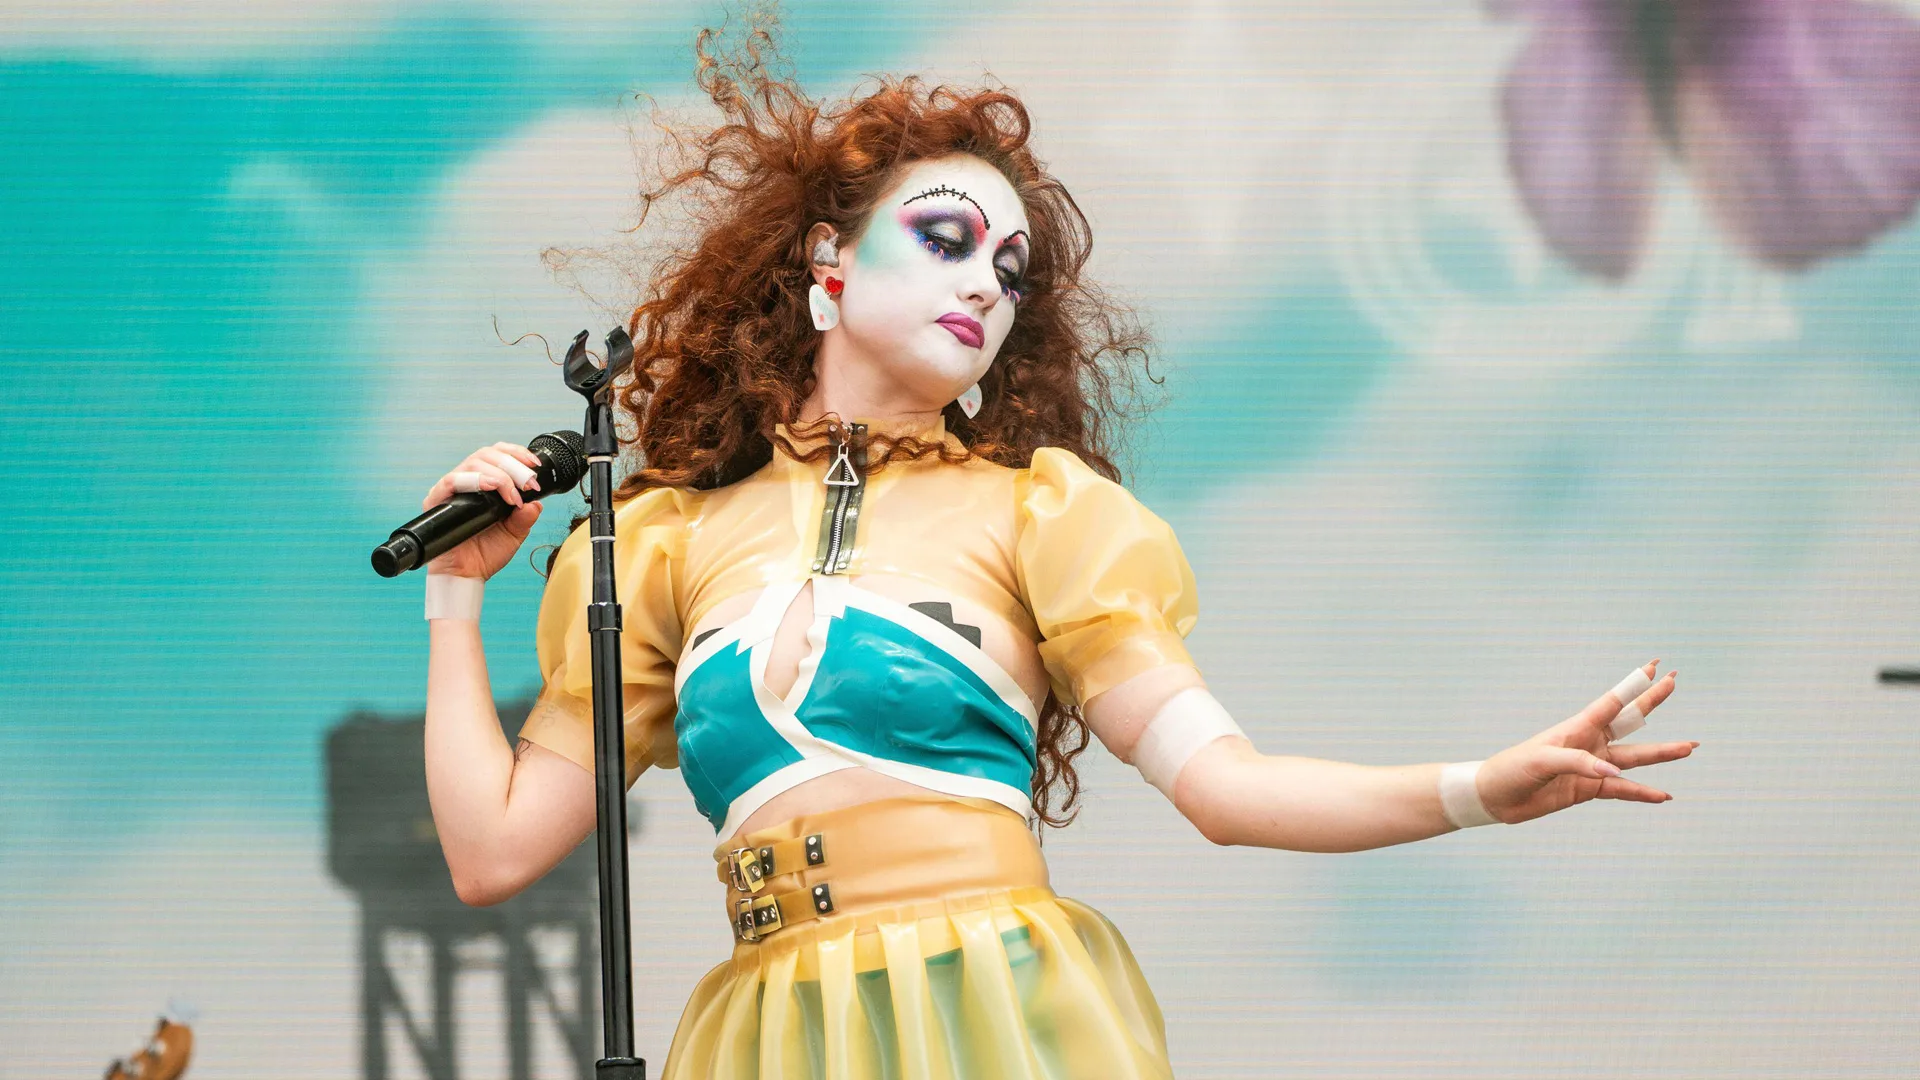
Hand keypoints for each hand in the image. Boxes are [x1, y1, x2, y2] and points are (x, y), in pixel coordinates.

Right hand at [420, 442, 546, 580]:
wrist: (467, 574)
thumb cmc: (486, 553)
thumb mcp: (515, 532)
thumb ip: (526, 516)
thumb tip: (535, 502)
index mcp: (484, 483)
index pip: (496, 454)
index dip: (516, 453)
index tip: (534, 464)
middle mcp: (466, 482)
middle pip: (487, 454)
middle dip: (513, 465)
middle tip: (528, 483)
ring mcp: (450, 490)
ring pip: (473, 463)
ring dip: (499, 473)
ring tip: (513, 492)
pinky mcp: (436, 500)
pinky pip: (451, 481)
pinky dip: (475, 480)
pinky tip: (491, 487)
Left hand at [1476, 660, 1695, 824]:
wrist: (1496, 798)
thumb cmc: (1512, 769)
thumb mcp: (1541, 761)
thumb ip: (1578, 764)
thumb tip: (1613, 774)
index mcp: (1576, 727)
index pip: (1611, 702)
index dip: (1633, 684)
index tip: (1654, 666)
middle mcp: (1589, 742)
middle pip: (1629, 720)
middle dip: (1652, 701)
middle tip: (1675, 681)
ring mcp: (1592, 766)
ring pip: (1634, 758)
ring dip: (1662, 753)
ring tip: (1689, 747)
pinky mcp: (1589, 789)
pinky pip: (1623, 790)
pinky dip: (1643, 793)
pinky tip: (1664, 795)